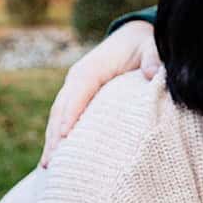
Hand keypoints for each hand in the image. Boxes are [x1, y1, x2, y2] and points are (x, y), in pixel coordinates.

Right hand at [42, 22, 161, 164]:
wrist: (133, 37)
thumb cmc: (142, 45)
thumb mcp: (151, 46)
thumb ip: (153, 57)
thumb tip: (152, 73)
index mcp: (93, 66)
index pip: (79, 90)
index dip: (71, 112)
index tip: (65, 135)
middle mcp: (78, 78)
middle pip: (62, 107)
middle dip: (56, 134)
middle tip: (53, 162)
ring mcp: (75, 88)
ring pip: (58, 115)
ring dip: (52, 139)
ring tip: (49, 166)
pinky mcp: (78, 97)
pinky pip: (63, 118)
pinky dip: (57, 136)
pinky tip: (54, 158)